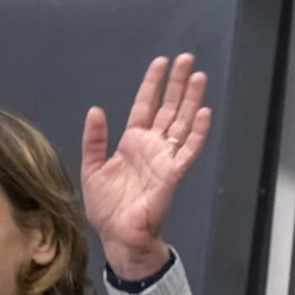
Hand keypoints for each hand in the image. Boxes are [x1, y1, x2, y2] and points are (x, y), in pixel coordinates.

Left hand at [81, 53, 210, 279]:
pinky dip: (196, 132)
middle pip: (168, 108)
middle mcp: (151, 146)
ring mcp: (164, 159)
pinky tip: (203, 113)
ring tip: (200, 77)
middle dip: (178, 84)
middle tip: (188, 60)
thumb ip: (95, 140)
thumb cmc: (106, 208)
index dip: (153, 84)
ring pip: (181, 123)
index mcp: (132, 142)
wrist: (118, 235)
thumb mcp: (92, 169)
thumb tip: (96, 110)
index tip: (161, 62)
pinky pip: (187, 150)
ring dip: (191, 100)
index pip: (145, 105)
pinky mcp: (172, 174)